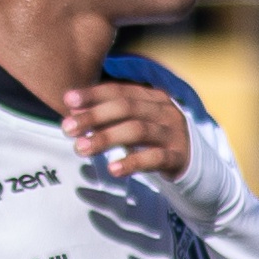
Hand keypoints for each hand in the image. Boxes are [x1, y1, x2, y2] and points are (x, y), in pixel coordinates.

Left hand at [57, 79, 192, 180]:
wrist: (191, 162)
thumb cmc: (152, 140)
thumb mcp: (133, 123)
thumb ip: (107, 117)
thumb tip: (72, 112)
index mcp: (152, 97)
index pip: (120, 90)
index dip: (93, 94)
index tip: (67, 100)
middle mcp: (164, 110)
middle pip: (126, 108)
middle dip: (94, 116)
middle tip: (67, 128)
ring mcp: (173, 133)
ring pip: (138, 131)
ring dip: (106, 138)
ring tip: (81, 148)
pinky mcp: (178, 157)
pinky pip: (154, 158)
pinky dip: (132, 162)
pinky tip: (113, 168)